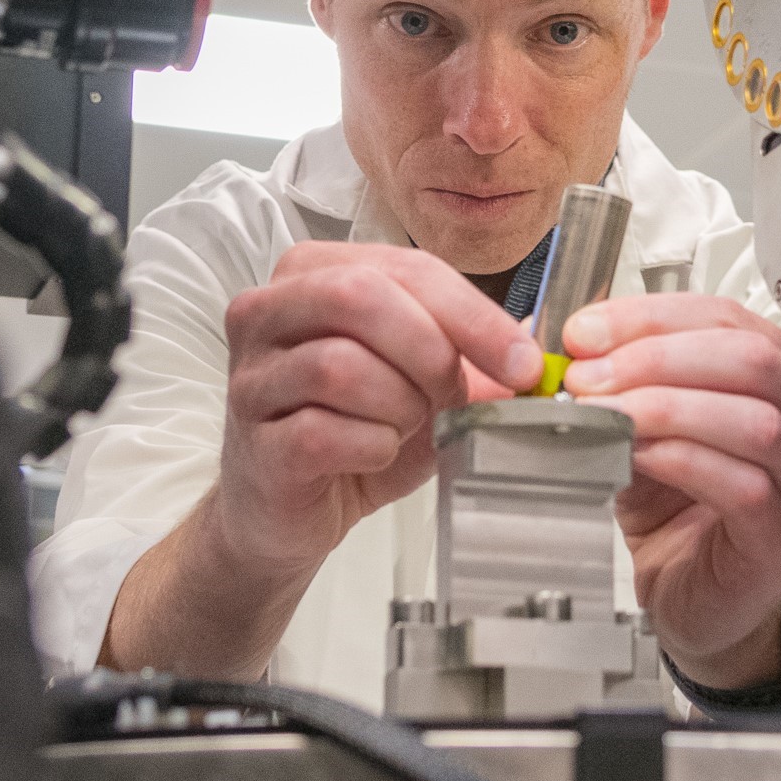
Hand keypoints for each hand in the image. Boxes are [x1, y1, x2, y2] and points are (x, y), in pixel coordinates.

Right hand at [205, 241, 537, 574]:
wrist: (290, 513)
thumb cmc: (350, 433)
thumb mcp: (420, 383)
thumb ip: (469, 356)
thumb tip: (529, 349)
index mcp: (312, 273)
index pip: (405, 267)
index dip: (473, 314)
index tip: (522, 363)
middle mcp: (266, 312)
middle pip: (359, 297)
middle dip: (431, 353)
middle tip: (454, 398)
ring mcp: (250, 377)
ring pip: (341, 365)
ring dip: (399, 406)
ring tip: (404, 428)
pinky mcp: (253, 441)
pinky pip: (323, 432)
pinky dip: (372, 448)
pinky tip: (373, 455)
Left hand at [560, 294, 780, 689]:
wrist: (687, 593)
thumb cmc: (682, 508)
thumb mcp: (653, 419)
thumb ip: (629, 372)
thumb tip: (583, 336)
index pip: (737, 320)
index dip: (656, 318)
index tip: (589, 333)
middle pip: (757, 361)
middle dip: (660, 358)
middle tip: (592, 374)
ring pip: (758, 421)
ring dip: (668, 408)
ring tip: (608, 413)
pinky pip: (746, 486)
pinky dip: (682, 459)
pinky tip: (638, 455)